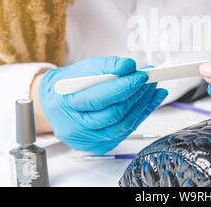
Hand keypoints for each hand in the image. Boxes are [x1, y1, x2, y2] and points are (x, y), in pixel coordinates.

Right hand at [38, 57, 167, 153]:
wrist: (56, 103)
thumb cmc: (71, 84)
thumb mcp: (85, 68)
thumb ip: (107, 65)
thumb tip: (129, 66)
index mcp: (67, 105)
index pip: (99, 98)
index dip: (124, 87)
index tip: (141, 75)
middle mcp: (76, 127)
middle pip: (114, 114)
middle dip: (137, 95)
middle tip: (151, 79)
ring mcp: (88, 140)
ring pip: (123, 126)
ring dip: (143, 105)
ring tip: (153, 88)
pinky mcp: (101, 145)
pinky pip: (125, 131)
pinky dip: (141, 115)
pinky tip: (150, 101)